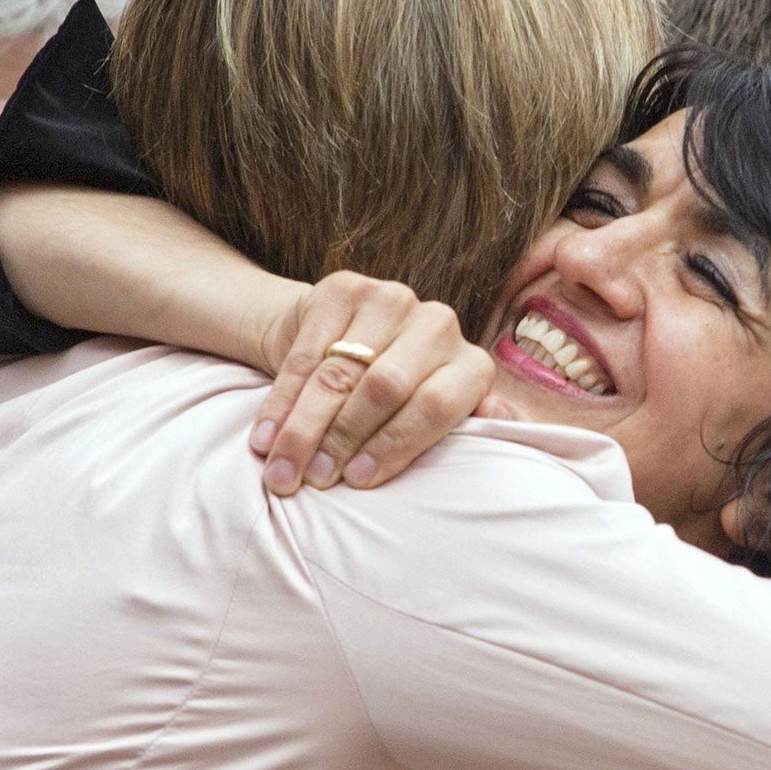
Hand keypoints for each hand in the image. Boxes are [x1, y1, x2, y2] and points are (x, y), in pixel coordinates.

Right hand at [248, 273, 506, 494]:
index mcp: (470, 363)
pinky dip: (281, 402)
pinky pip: (304, 354)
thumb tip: (504, 423)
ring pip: (339, 374)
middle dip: (343, 440)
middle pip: (385, 388)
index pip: (438, 406)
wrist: (342, 342)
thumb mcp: (431, 418)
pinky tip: (265, 438)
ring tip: (280, 471)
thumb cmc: (394, 403)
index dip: (396, 445)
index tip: (358, 482)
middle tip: (313, 481)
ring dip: (304, 429)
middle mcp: (438, 323)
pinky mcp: (343, 287)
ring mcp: (390, 299)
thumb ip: (463, 426)